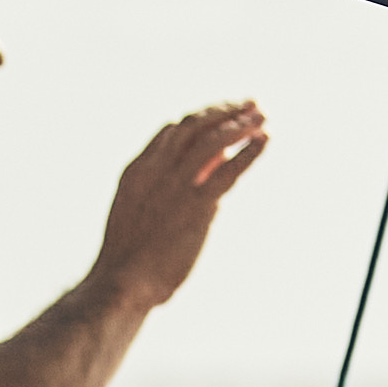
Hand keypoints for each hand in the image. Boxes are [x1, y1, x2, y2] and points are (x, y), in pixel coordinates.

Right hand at [91, 100, 268, 306]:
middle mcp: (157, 170)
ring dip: (240, 124)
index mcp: (138, 171)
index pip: (172, 131)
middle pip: (194, 126)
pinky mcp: (197, 206)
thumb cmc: (128, 260)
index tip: (223, 115)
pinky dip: (249, 152)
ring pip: (212, 140)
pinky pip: (228, 170)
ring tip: (262, 116)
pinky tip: (266, 140)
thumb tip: (193, 192)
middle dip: (224, 111)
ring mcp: (176, 186)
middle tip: (249, 104)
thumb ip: (160, 196)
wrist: (121, 282)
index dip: (202, 119)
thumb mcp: (136, 217)